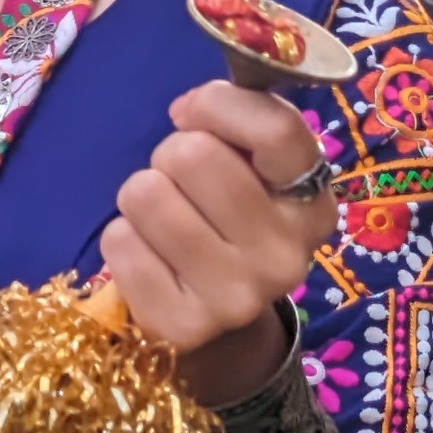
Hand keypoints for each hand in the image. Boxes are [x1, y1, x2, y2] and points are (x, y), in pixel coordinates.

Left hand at [105, 82, 338, 402]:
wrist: (216, 318)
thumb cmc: (226, 217)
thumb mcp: (252, 166)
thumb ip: (238, 120)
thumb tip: (190, 110)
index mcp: (312, 204)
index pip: (276, 129)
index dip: (219, 105)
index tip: (192, 114)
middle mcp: (286, 255)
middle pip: (193, 155)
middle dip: (171, 155)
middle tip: (179, 182)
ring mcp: (237, 297)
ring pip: (147, 193)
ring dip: (141, 194)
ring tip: (163, 218)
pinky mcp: (182, 327)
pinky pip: (120, 241)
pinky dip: (122, 238)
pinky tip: (149, 255)